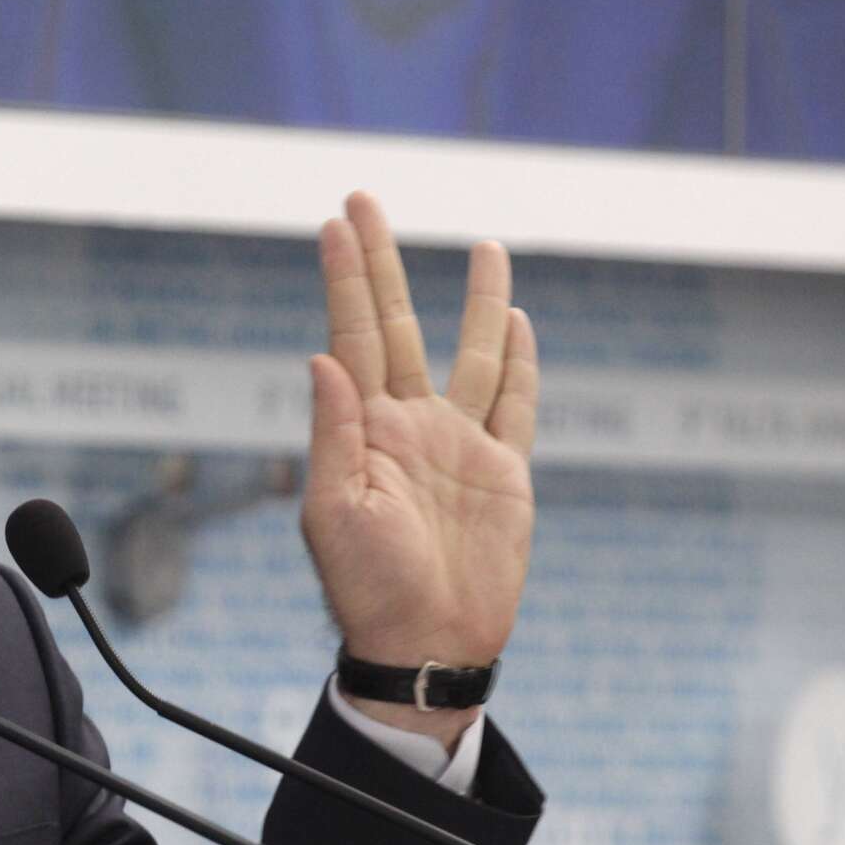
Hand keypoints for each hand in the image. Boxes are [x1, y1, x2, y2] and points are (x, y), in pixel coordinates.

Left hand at [301, 191, 538, 742]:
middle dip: (382, 263)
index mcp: (362, 431)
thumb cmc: (368, 590)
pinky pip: (518, 405)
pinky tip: (520, 320)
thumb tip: (321, 356)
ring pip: (474, 353)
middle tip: (366, 199)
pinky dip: (523, 362)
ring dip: (474, 300)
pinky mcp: (505, 472)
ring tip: (480, 246)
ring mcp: (459, 445)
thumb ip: (333, 433)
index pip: (351, 335)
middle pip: (397, 325)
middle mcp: (409, 425)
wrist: (426, 646)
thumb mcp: (334, 513)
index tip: (334, 224)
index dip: (344, 280)